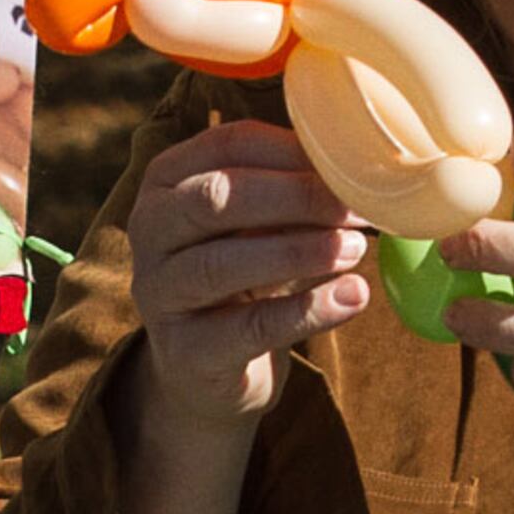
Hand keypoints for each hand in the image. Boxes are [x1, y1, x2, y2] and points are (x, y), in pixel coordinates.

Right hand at [126, 117, 371, 439]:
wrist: (205, 369)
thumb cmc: (242, 277)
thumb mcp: (258, 225)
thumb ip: (291, 191)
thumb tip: (362, 168)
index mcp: (168, 180)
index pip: (227, 144)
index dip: (293, 152)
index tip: (351, 165)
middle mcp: (150, 230)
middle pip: (215, 200)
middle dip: (294, 198)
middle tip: (354, 208)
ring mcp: (159, 292)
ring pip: (222, 265)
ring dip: (299, 252)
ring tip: (357, 248)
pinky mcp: (186, 350)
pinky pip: (249, 327)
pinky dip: (308, 310)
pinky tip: (353, 297)